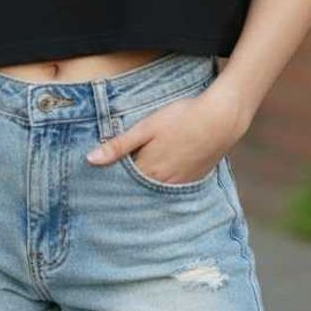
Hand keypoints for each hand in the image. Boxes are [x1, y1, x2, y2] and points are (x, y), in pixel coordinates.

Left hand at [86, 80, 251, 184]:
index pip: (121, 185)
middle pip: (137, 191)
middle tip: (109, 191)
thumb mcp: (146, 127)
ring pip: (155, 192)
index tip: (95, 185)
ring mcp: (180, 184)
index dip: (109, 182)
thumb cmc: (181, 118)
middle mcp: (163, 184)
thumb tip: (89, 160)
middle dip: (125, 190)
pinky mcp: (194, 180)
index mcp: (148, 171)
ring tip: (132, 186)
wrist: (220, 119)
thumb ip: (118, 145)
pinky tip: (159, 178)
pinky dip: (162, 187)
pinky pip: (173, 190)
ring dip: (144, 190)